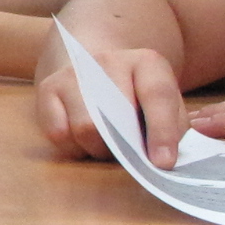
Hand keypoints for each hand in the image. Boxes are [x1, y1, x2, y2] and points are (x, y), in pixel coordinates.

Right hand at [35, 23, 191, 164]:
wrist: (98, 67)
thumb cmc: (139, 98)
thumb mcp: (168, 105)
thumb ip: (175, 129)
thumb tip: (166, 160)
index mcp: (146, 62)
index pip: (156, 95)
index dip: (162, 132)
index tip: (163, 162)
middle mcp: (107, 61)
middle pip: (114, 118)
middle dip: (125, 149)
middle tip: (132, 158)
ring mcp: (74, 73)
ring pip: (84, 128)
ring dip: (99, 150)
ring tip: (108, 148)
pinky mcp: (48, 88)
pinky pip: (58, 133)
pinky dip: (74, 148)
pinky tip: (85, 142)